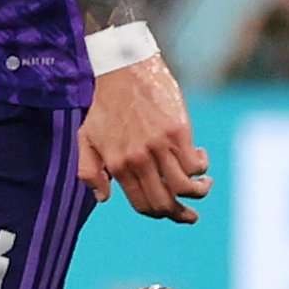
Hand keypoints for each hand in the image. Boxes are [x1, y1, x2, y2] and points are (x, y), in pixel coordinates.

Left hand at [79, 54, 210, 222]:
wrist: (124, 72)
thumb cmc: (105, 106)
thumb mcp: (86, 138)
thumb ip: (89, 171)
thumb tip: (104, 198)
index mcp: (117, 164)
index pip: (142, 203)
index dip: (157, 214)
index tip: (169, 213)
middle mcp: (138, 159)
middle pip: (165, 201)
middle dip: (180, 214)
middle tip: (190, 216)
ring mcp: (159, 147)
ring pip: (186, 187)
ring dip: (199, 192)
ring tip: (202, 186)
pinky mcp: (178, 133)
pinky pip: (196, 164)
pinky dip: (202, 168)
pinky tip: (200, 159)